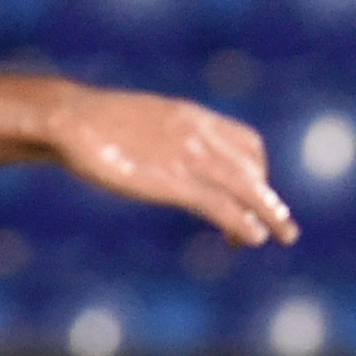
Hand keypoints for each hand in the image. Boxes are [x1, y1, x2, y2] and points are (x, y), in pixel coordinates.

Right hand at [48, 87, 293, 247]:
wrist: (72, 119)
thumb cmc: (94, 123)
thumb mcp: (138, 122)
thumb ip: (160, 136)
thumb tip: (156, 151)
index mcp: (193, 117)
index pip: (246, 141)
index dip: (260, 170)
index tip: (260, 192)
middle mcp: (200, 135)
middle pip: (253, 167)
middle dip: (271, 197)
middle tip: (283, 223)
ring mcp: (189, 158)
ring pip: (247, 188)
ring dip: (270, 214)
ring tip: (282, 235)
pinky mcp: (174, 182)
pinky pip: (221, 205)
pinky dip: (241, 223)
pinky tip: (250, 238)